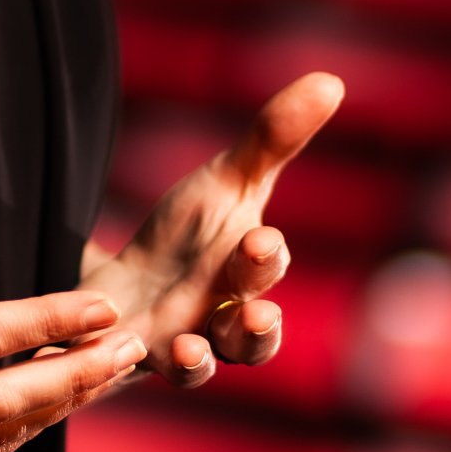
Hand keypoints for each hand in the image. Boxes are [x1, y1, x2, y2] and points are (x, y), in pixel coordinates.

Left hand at [77, 72, 343, 389]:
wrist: (126, 291)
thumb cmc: (190, 237)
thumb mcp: (225, 182)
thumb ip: (274, 138)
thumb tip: (331, 79)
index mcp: (244, 271)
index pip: (267, 270)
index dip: (267, 260)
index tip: (260, 241)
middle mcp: (219, 317)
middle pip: (248, 332)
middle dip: (256, 324)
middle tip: (257, 310)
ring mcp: (177, 344)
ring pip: (201, 367)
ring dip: (199, 362)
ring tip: (191, 351)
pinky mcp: (129, 359)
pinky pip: (129, 371)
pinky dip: (122, 360)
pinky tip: (119, 342)